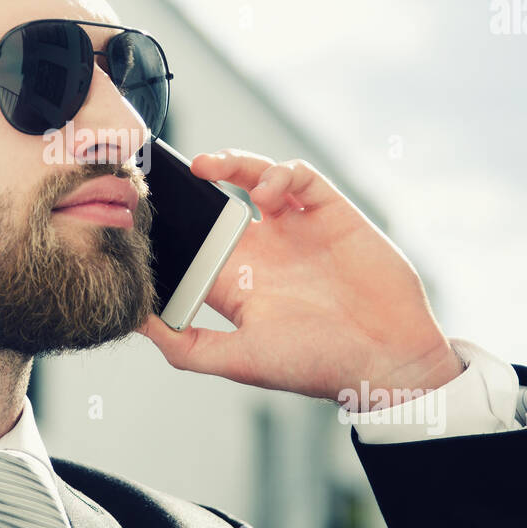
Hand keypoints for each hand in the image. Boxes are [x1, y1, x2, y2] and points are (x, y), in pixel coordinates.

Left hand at [134, 149, 463, 405]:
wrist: (389, 361)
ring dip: (230, 163)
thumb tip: (137, 322)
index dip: (168, 225)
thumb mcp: (242, 360)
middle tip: (167, 174)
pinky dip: (279, 173)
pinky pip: (299, 176)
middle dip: (192, 183)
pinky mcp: (330, 212)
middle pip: (217, 201)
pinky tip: (268, 193)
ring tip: (208, 167)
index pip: (192, 243)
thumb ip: (187, 346)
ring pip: (254, 176)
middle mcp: (264, 250)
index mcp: (238, 282)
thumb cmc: (318, 365)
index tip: (140, 211)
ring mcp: (296, 229)